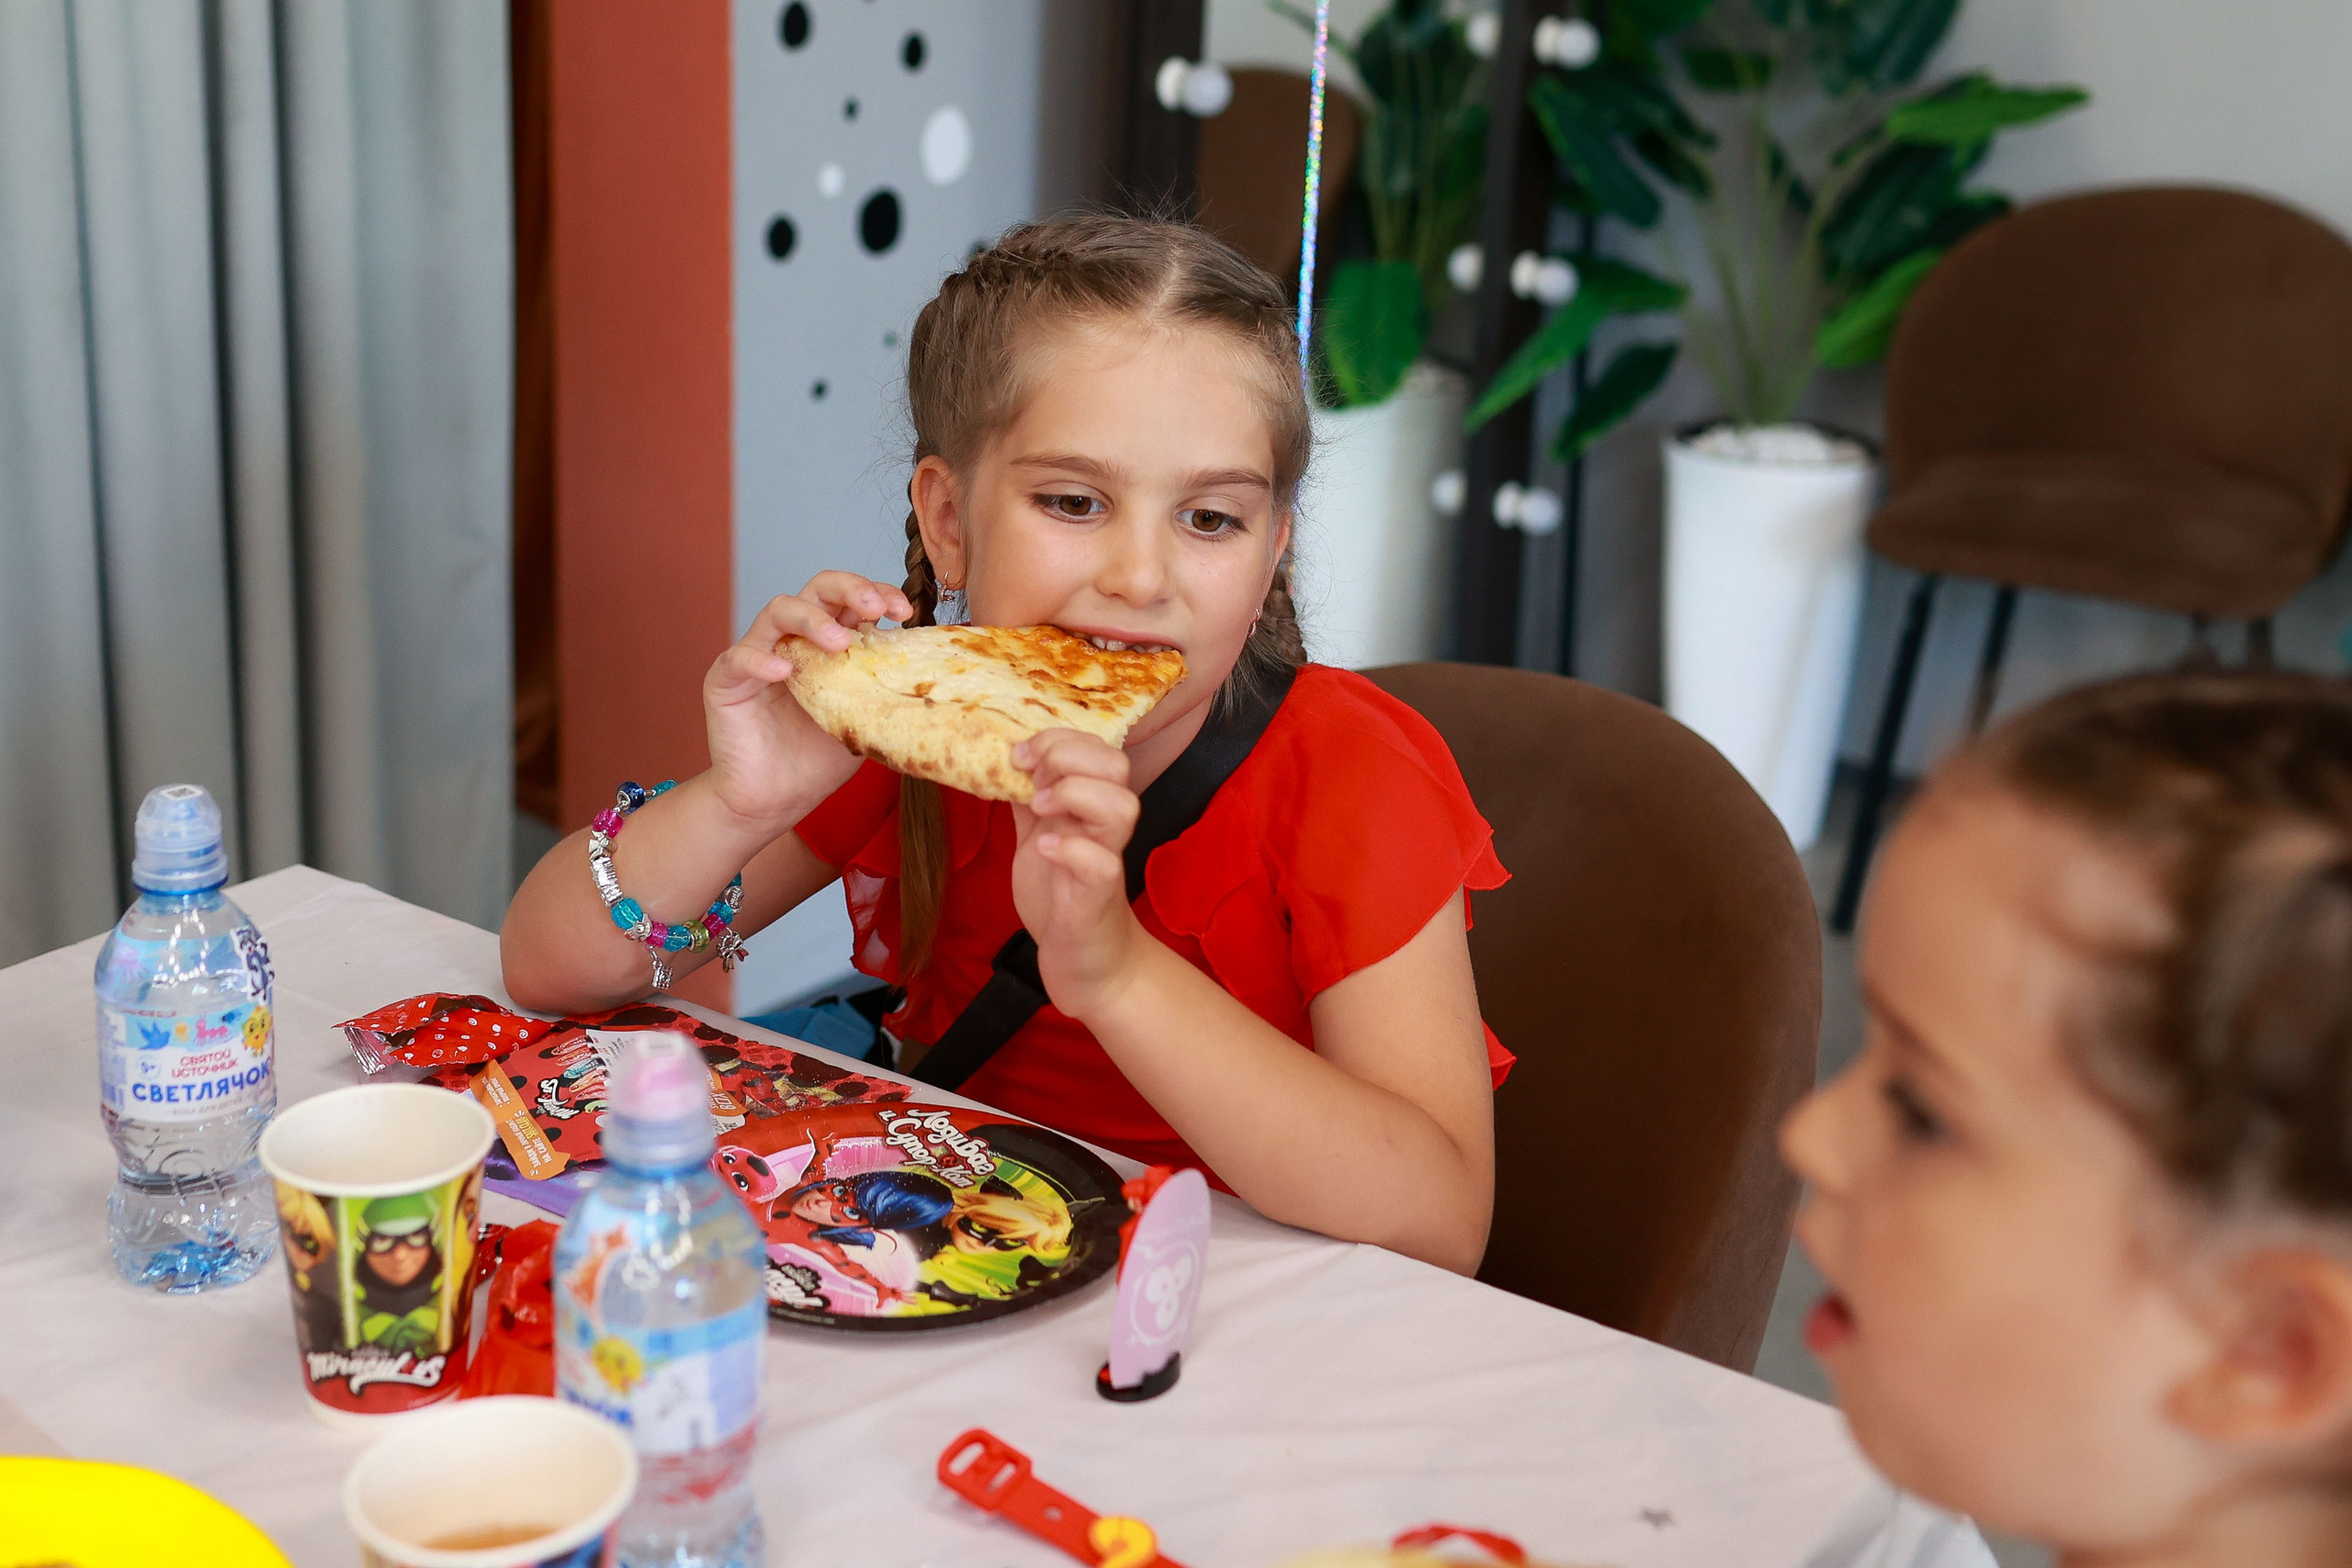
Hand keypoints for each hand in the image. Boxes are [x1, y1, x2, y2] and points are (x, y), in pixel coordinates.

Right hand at [704, 573, 912, 829]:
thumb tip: (933, 678)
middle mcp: (793, 640)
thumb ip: (884, 691)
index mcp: (827, 642)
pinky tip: (783, 673)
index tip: (904, 612)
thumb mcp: (863, 719)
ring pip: (778, 610)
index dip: (877, 594)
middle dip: (849, 589)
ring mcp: (757, 655)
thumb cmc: (816, 759)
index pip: (852, 601)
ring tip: (839, 642)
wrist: (775, 800)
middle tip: (874, 608)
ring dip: (812, 619)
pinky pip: (739, 657)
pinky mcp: (725, 680)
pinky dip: (761, 660)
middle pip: (817, 590)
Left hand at [1010, 730, 1144, 1020]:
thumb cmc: (1061, 897)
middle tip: (1032, 778)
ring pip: (1122, 807)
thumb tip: (1003, 761)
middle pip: (1116, 766)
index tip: (1019, 757)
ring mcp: (1106, 859)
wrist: (1085, 963)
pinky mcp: (1098, 896)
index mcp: (1090, 807)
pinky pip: (1101, 863)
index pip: (1097, 748)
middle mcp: (1103, 828)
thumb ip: (1029, 801)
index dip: (1058, 740)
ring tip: (1040, 808)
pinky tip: (1043, 849)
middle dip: (1067, 757)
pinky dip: (1069, 849)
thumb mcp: (1037, 836)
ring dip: (1075, 795)